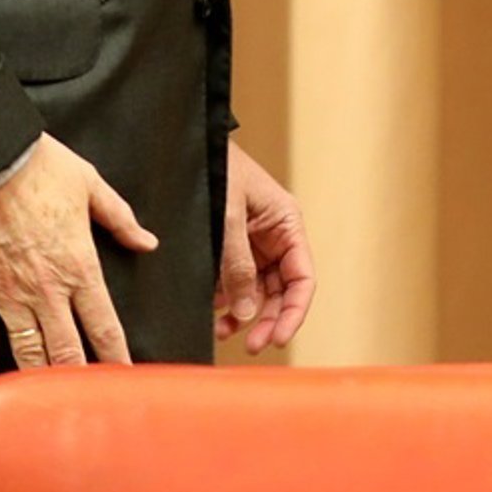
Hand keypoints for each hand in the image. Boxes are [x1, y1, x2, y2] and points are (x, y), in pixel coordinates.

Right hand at [0, 133, 157, 388]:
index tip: (127, 381)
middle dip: (81, 383)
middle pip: (68, 350)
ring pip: (27, 355)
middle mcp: (46, 291)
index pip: (104, 324)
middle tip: (88, 412)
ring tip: (46, 415)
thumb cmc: (38, 166)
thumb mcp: (89, 183)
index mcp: (79, 265)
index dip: (117, 358)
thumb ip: (120, 217)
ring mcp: (7, 296)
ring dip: (38, 385)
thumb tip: (148, 242)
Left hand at [215, 141, 314, 354]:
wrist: (189, 146)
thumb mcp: (229, 215)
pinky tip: (215, 313)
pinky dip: (228, 301)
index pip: (302, 278)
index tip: (277, 338)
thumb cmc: (217, 169)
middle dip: (268, 320)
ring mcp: (254, 244)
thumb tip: (246, 313)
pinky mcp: (233, 247)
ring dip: (245, 315)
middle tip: (251, 346)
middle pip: (282, 291)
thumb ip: (238, 264)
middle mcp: (275, 237)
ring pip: (258, 291)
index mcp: (286, 223)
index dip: (294, 312)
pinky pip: (237, 282)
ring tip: (222, 332)